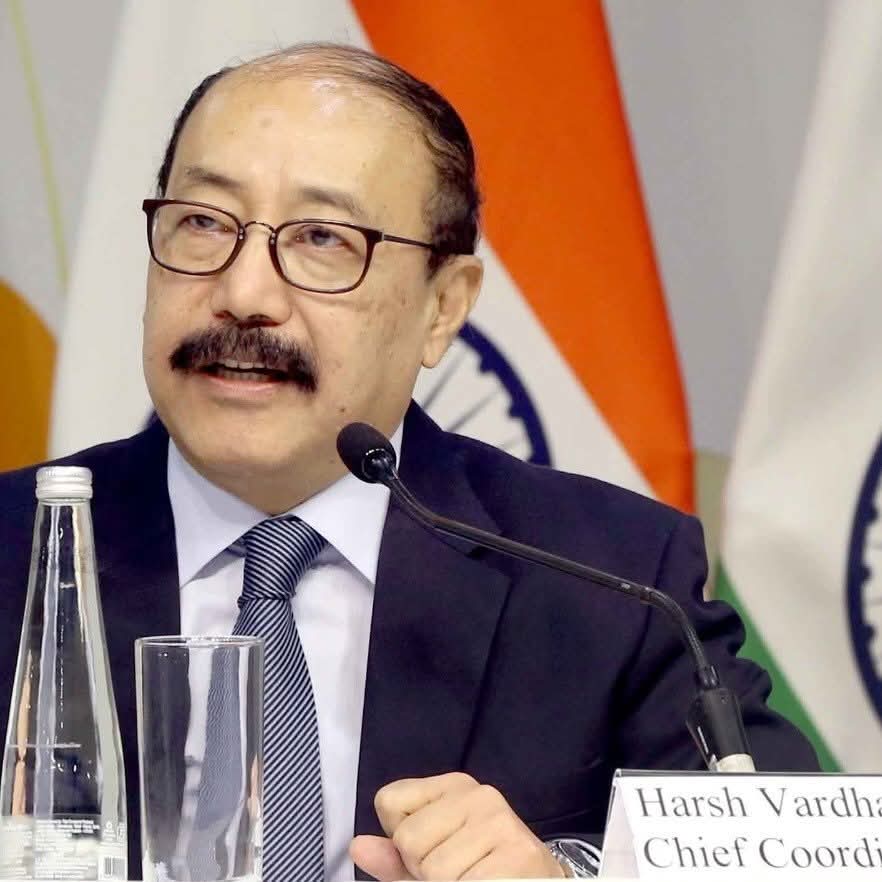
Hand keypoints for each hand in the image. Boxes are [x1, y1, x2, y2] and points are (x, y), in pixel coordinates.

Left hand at [349, 772, 566, 879]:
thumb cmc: (480, 872)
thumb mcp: (431, 862)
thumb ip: (394, 857)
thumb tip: (358, 847)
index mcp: (453, 786)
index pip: (389, 801)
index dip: (401, 839)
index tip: (432, 848)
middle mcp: (478, 794)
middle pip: (408, 838)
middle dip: (423, 869)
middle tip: (460, 871)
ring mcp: (500, 820)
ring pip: (433, 869)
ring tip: (475, 878)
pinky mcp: (518, 853)